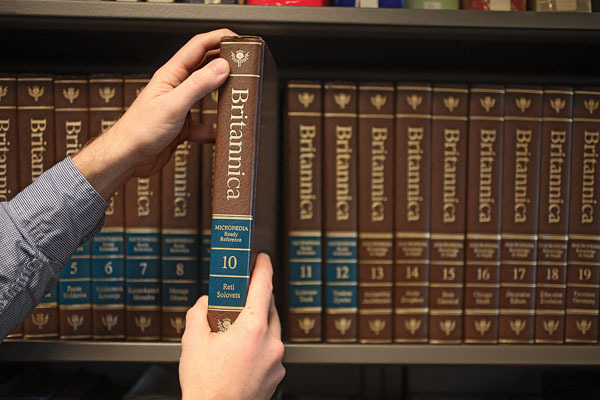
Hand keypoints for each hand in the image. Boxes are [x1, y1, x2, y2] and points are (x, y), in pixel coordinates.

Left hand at [72, 28, 234, 199]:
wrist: (126, 157)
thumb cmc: (139, 130)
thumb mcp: (173, 105)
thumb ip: (198, 85)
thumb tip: (221, 67)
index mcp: (171, 75)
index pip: (198, 46)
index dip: (218, 39)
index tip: (237, 42)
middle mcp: (175, 87)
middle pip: (205, 66)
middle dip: (224, 62)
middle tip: (244, 64)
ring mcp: (179, 106)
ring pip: (206, 94)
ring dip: (221, 92)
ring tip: (237, 92)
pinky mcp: (182, 125)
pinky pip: (203, 124)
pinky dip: (213, 129)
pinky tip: (220, 134)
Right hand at [179, 253, 285, 399]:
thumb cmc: (206, 385)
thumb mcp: (193, 341)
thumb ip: (199, 313)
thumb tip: (206, 302)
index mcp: (253, 329)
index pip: (263, 287)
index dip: (263, 268)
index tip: (262, 258)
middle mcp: (271, 343)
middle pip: (269, 308)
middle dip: (257, 298)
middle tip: (240, 295)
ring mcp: (276, 361)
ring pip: (271, 331)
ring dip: (257, 323)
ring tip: (235, 329)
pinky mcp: (277, 376)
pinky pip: (271, 351)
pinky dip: (259, 345)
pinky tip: (241, 353)